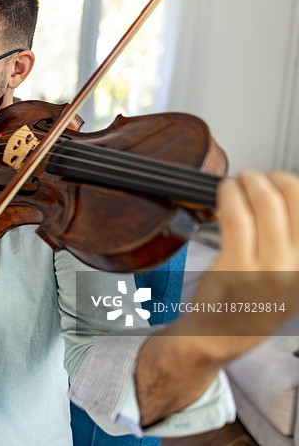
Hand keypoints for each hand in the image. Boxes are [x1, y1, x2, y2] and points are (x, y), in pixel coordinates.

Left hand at [185, 171, 298, 355]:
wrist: (221, 334)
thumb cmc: (252, 304)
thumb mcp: (291, 279)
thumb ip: (293, 244)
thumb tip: (286, 197)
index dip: (293, 185)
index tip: (279, 181)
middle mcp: (297, 266)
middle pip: (292, 198)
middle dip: (272, 178)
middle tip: (256, 177)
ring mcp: (269, 267)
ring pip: (265, 203)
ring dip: (249, 183)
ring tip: (240, 181)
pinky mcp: (237, 265)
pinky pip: (236, 217)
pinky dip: (229, 196)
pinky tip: (225, 192)